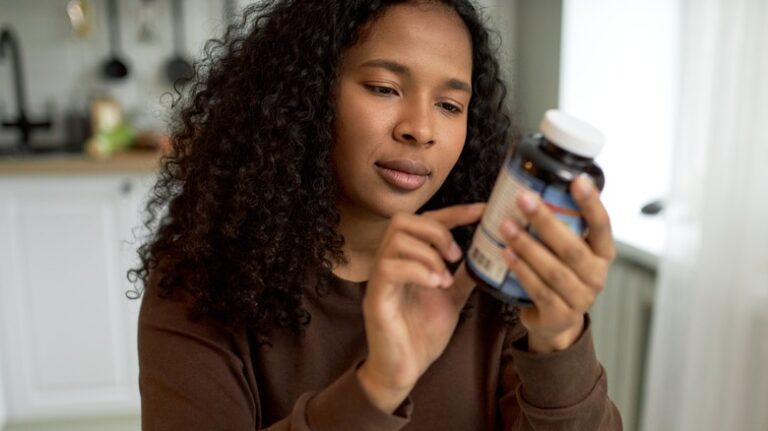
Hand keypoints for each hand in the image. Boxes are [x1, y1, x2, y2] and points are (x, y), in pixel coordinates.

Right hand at [357, 203, 484, 412]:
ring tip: (444, 278)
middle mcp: (389, 262)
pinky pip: (390, 268)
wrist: (403, 368)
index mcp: (407, 258)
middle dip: (435, 230)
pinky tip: (435, 285)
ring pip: (396, 240)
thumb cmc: (421, 334)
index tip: (483, 210)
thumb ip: (464, 276)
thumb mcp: (451, 298)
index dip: (455, 212)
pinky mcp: (375, 297)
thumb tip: (487, 256)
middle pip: (403, 220)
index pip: (426, 221)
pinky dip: (418, 271)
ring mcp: (379, 278)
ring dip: (428, 254)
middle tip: (454, 255)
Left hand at [499, 176, 614, 352]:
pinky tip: (506, 253)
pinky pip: (538, 290)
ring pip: (553, 270)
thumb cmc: (560, 274)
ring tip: (506, 226)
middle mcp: (596, 276)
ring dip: (527, 246)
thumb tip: (535, 185)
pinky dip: (521, 270)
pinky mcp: (559, 315)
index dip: (591, 203)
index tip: (577, 180)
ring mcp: (580, 298)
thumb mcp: (568, 251)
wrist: (555, 321)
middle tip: (524, 199)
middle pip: (572, 248)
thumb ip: (562, 225)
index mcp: (602, 254)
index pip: (602, 225)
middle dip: (546, 222)